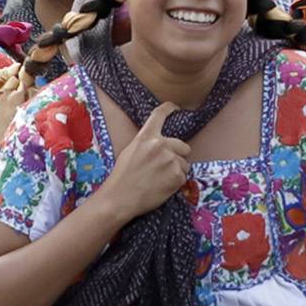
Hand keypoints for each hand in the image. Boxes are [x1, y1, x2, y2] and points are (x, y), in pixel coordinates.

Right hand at [98, 103, 194, 224]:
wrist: (120, 198)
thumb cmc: (122, 177)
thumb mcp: (130, 151)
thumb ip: (147, 144)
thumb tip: (162, 144)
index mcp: (146, 137)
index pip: (159, 115)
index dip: (169, 108)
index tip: (174, 107)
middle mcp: (161, 145)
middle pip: (183, 146)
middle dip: (178, 155)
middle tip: (165, 167)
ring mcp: (171, 161)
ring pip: (184, 164)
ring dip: (176, 171)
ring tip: (160, 180)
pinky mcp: (177, 176)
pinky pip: (183, 177)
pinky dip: (175, 183)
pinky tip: (162, 187)